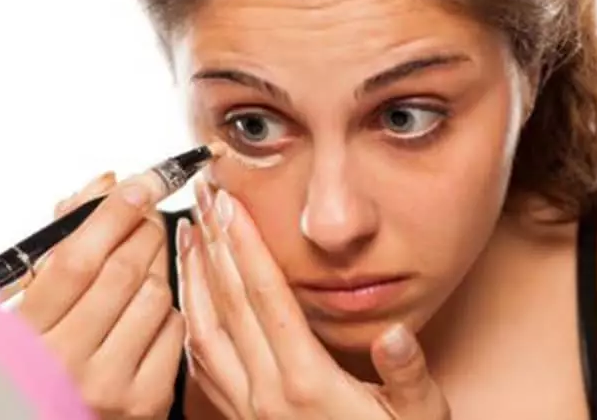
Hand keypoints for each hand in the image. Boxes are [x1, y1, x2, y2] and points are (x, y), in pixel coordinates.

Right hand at [16, 172, 183, 418]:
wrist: (48, 417)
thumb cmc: (38, 358)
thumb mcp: (30, 301)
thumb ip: (60, 242)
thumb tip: (105, 187)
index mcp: (25, 335)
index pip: (77, 259)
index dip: (112, 214)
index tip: (138, 185)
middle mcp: (66, 365)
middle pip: (124, 271)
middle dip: (143, 230)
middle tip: (145, 216)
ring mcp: (110, 386)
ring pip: (157, 295)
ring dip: (155, 271)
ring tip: (138, 273)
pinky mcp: (146, 402)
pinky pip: (176, 329)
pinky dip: (167, 311)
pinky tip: (146, 316)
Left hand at [176, 177, 449, 419]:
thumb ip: (409, 378)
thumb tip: (395, 337)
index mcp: (309, 384)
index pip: (267, 299)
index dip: (246, 247)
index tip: (230, 205)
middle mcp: (267, 394)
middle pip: (229, 304)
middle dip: (213, 243)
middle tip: (204, 197)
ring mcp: (245, 407)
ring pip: (203, 330)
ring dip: (193, 276)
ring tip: (188, 232)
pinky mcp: (237, 417)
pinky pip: (200, 362)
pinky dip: (190, 319)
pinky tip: (190, 294)